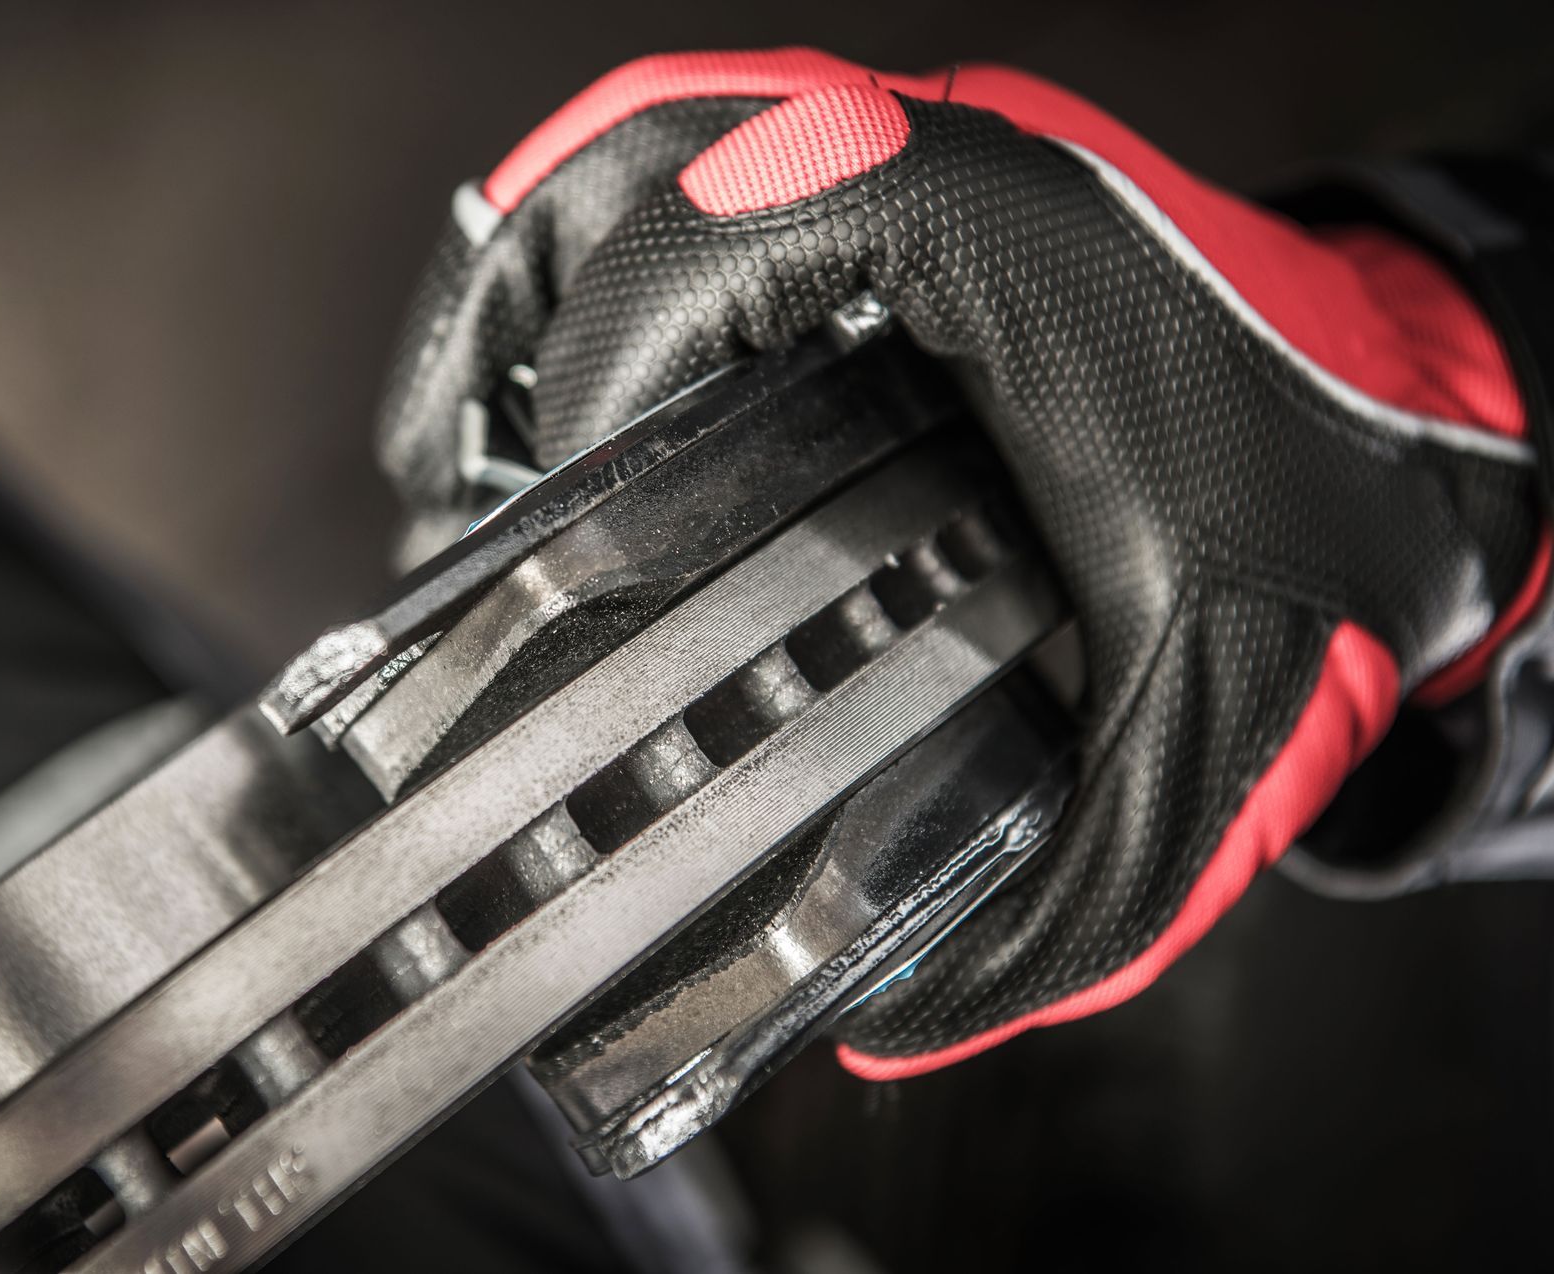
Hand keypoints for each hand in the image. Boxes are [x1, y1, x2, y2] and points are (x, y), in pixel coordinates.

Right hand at [376, 48, 1544, 1074]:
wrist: (1434, 444)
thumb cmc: (1337, 532)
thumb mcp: (1208, 732)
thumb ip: (1068, 909)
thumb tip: (889, 1028)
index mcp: (999, 249)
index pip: (715, 236)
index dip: (592, 369)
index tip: (558, 506)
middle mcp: (946, 169)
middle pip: (637, 155)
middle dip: (512, 317)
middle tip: (466, 475)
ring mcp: (927, 163)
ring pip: (656, 139)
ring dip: (544, 276)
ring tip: (491, 436)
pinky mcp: (919, 196)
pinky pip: (718, 170)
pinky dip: (621, 264)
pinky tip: (602, 393)